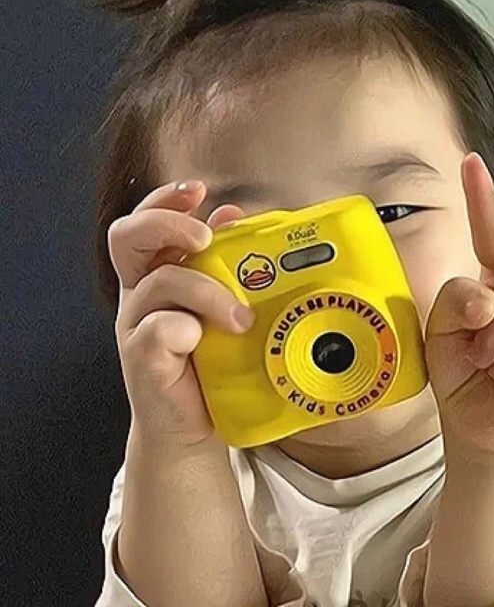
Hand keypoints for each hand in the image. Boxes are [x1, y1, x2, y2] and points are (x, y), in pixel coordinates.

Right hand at [109, 180, 252, 447]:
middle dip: (168, 224)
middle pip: (128, 236)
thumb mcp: (221, 305)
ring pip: (160, 282)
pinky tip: (206, 342)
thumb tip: (234, 215)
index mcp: (158, 274)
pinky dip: (188, 329)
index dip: (166, 199)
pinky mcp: (143, 359)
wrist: (196, 427)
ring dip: (207, 291)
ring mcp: (136, 326)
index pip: (146, 221)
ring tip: (241, 316)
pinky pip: (160, 330)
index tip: (198, 191)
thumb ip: (224, 264)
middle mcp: (140, 294)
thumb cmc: (213, 362)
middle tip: (205, 238)